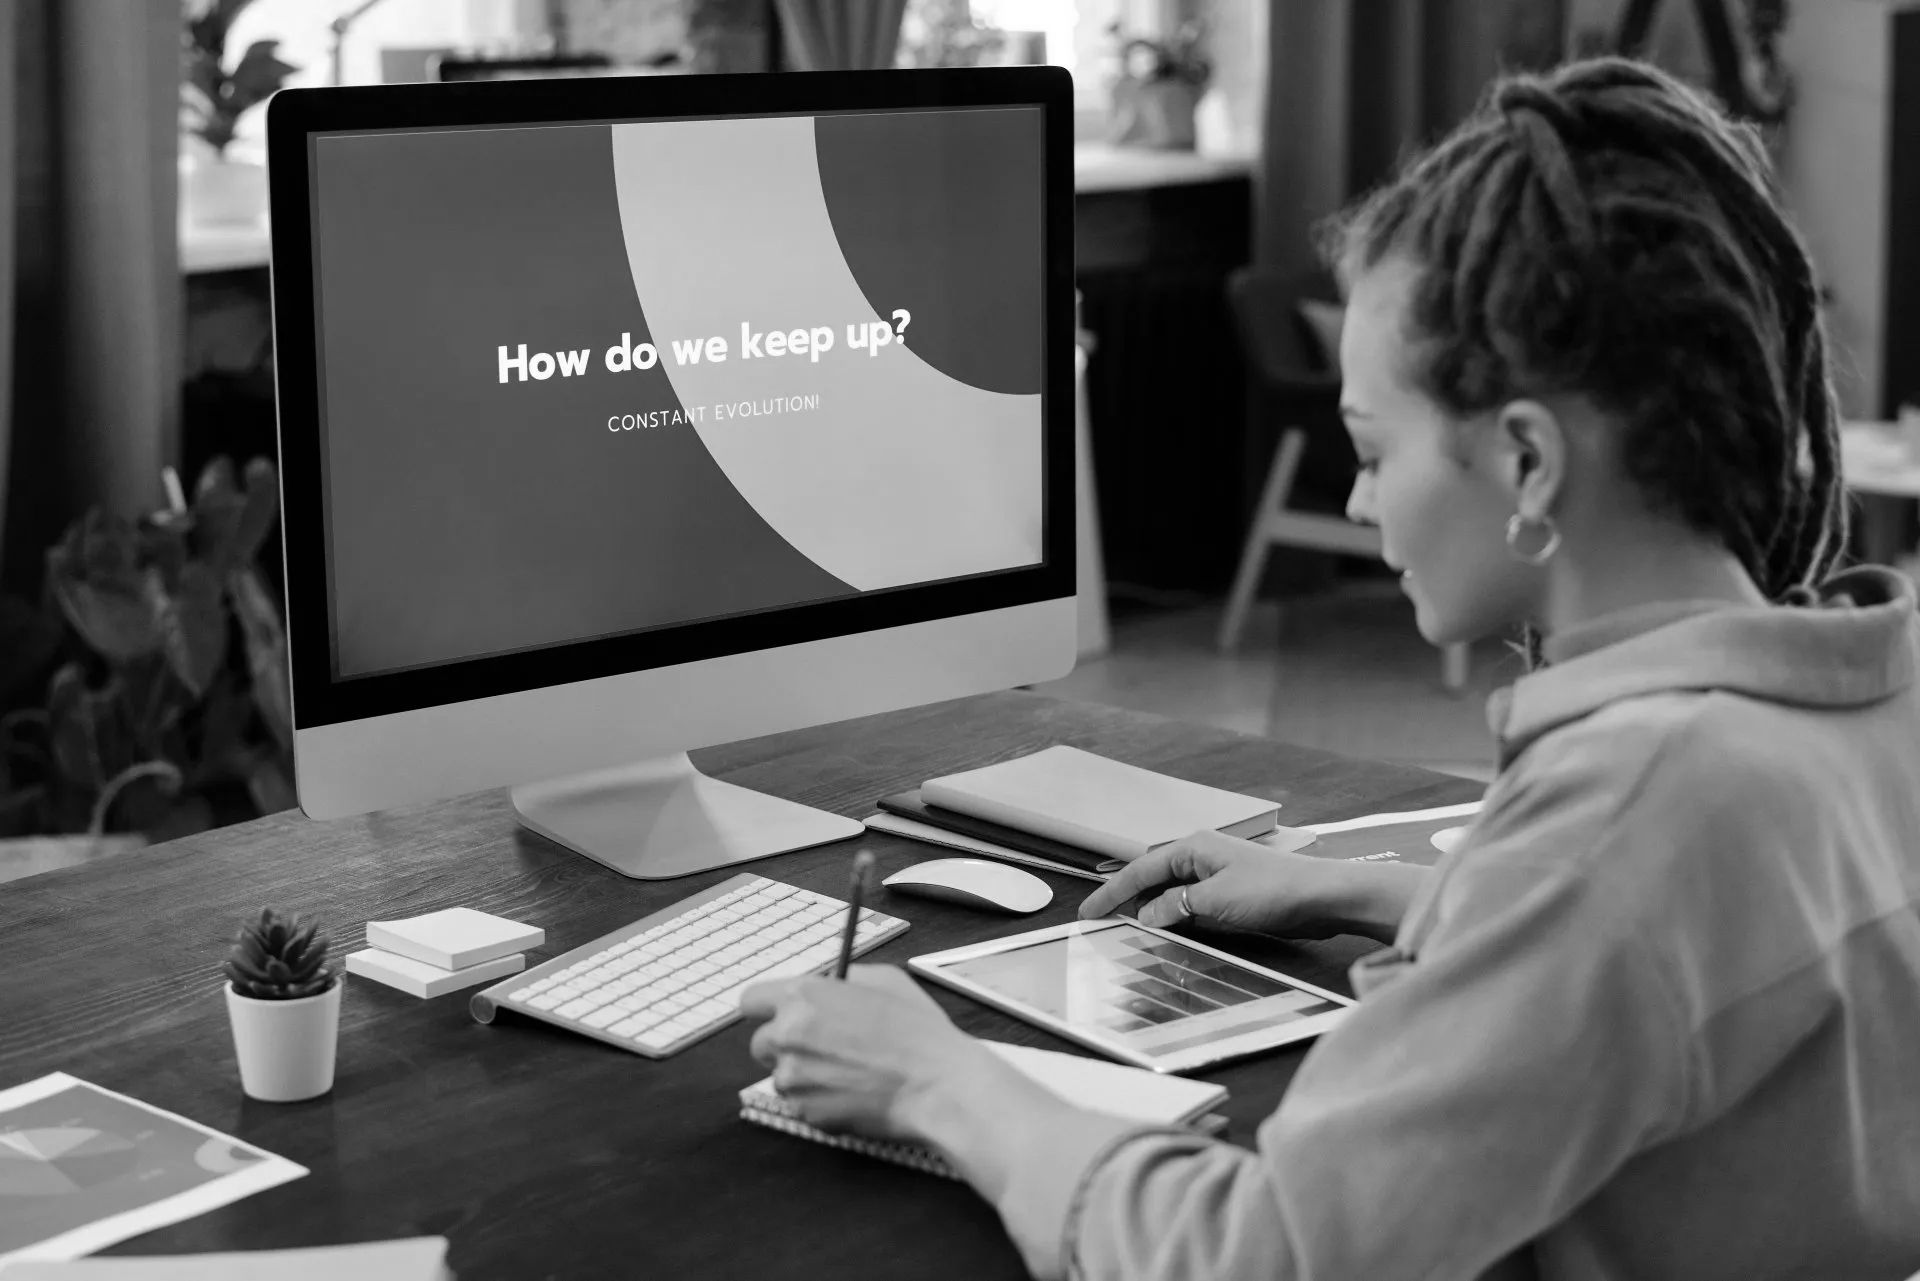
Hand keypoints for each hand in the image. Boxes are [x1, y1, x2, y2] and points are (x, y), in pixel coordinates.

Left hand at [739, 965, 1011, 1140]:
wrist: (939, 1087)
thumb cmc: (918, 1032)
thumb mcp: (886, 980)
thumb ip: (844, 979)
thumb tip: (828, 984)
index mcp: (803, 997)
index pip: (751, 1001)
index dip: (767, 1009)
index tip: (782, 1016)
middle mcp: (788, 1036)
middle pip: (761, 1044)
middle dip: (786, 1046)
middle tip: (824, 1048)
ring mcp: (793, 1080)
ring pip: (782, 1077)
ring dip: (804, 1076)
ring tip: (849, 1073)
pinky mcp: (806, 1114)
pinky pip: (802, 1105)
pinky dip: (821, 1101)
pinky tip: (855, 1094)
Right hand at [1077, 829, 1423, 941]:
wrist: (1325, 897)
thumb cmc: (1274, 890)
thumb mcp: (1215, 901)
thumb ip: (1176, 907)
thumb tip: (1148, 915)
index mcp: (1194, 847)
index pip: (1141, 870)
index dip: (1112, 893)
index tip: (1088, 912)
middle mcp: (1203, 857)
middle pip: (1153, 878)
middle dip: (1128, 900)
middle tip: (1102, 923)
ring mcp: (1218, 877)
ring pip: (1173, 894)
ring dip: (1152, 912)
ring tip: (1127, 932)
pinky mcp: (1233, 896)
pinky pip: (1193, 907)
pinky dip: (1176, 920)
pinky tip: (1169, 935)